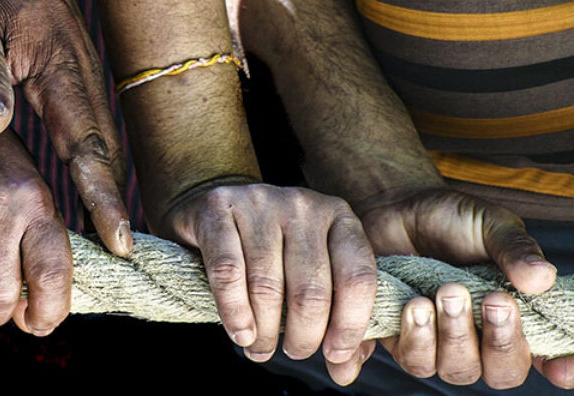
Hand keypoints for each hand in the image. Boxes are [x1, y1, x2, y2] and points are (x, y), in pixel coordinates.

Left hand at [0, 0, 130, 255]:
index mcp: (60, 74)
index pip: (88, 149)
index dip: (103, 199)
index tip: (119, 241)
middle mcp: (81, 81)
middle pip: (105, 154)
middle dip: (113, 205)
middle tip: (118, 257)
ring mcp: (81, 78)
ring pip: (100, 143)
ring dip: (104, 188)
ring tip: (107, 236)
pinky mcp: (71, 74)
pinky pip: (88, 128)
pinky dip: (91, 163)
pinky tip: (82, 183)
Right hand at [163, 183, 377, 383]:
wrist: (216, 209)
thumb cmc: (273, 249)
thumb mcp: (313, 273)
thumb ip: (337, 319)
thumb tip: (344, 370)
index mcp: (339, 217)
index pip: (357, 277)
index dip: (350, 325)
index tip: (335, 355)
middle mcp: (302, 204)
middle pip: (311, 290)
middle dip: (303, 336)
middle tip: (294, 351)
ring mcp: (259, 202)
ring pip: (267, 287)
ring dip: (265, 331)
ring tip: (260, 347)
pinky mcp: (218, 208)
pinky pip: (228, 272)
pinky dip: (234, 312)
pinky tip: (240, 332)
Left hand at [361, 188, 573, 388]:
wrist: (399, 208)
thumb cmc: (452, 220)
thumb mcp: (490, 225)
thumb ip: (515, 250)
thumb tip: (542, 278)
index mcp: (519, 314)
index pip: (551, 355)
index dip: (563, 368)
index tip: (560, 366)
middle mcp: (484, 338)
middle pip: (503, 373)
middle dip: (500, 342)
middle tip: (493, 299)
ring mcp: (442, 344)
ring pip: (456, 370)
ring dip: (454, 336)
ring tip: (445, 292)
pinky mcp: (404, 339)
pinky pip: (413, 359)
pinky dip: (416, 335)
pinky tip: (414, 303)